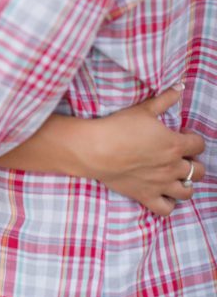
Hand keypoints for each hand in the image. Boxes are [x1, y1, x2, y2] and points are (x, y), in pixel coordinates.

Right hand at [84, 87, 204, 215]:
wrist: (97, 149)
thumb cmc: (120, 127)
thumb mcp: (144, 108)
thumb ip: (165, 99)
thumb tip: (179, 86)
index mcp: (175, 145)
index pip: (199, 145)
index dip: (192, 138)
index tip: (180, 134)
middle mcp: (173, 168)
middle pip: (198, 170)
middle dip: (193, 162)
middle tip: (179, 155)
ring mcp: (161, 185)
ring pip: (187, 192)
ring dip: (186, 184)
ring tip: (175, 176)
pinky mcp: (146, 196)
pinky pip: (167, 209)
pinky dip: (169, 203)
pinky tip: (163, 193)